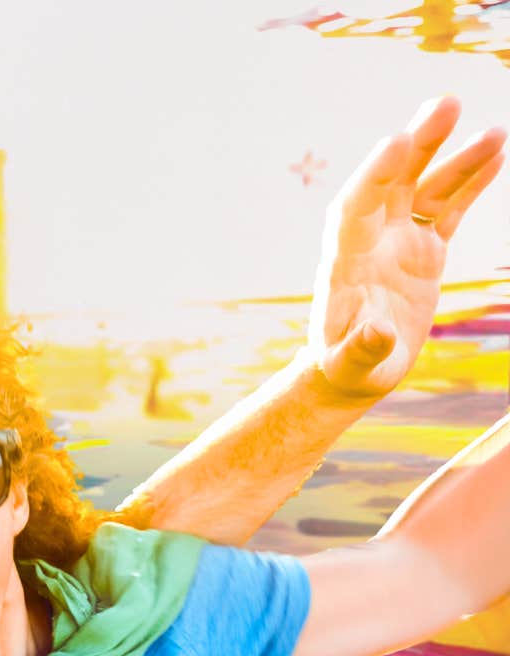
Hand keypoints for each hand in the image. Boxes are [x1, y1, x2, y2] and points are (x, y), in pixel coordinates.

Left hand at [310, 96, 505, 398]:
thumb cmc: (348, 365)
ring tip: (492, 130)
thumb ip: (363, 348)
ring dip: (453, 157)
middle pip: (392, 181)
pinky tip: (495, 153)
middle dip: (418, 144)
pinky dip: (469, 182)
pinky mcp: (423, 248)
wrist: (354, 367)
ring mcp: (398, 240)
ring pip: (426, 188)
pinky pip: (448, 207)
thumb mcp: (353, 363)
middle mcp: (370, 239)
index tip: (396, 140)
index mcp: (345, 260)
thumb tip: (376, 333)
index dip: (374, 174)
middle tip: (447, 104)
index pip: (356, 206)